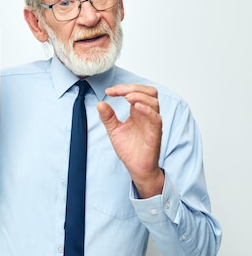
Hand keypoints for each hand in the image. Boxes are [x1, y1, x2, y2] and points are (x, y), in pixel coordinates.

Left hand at [97, 84, 163, 198]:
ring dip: (140, 96)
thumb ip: (108, 117)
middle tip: (118, 91)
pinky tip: (135, 107)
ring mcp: (152, 123)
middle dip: (133, 87)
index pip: (135, 92)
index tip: (109, 91)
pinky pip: (155, 118)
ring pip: (154, 102)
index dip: (122, 88)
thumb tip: (100, 103)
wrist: (137, 168)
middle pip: (149, 92)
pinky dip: (147, 110)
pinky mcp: (155, 133)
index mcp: (138, 112)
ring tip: (126, 97)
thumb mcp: (114, 130)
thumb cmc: (130, 150)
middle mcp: (147, 115)